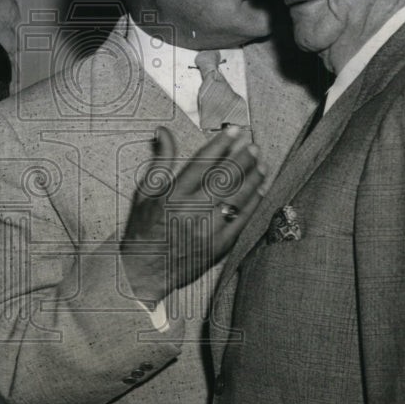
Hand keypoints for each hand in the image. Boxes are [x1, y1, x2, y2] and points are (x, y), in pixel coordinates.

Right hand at [119, 124, 266, 304]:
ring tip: (262, 165)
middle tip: (254, 146)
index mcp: (173, 195)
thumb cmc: (142, 230)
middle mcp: (192, 211)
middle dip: (243, 158)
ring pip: (238, 197)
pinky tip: (260, 192)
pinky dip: (254, 204)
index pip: (203, 162)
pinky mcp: (219, 246)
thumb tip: (164, 131)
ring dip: (253, 179)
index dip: (221, 144)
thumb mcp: (144, 192)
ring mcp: (208, 230)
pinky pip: (242, 220)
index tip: (233, 131)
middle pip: (225, 178)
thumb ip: (160, 160)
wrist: (143, 271)